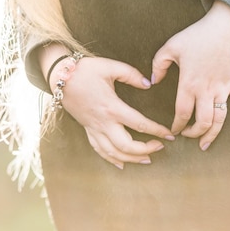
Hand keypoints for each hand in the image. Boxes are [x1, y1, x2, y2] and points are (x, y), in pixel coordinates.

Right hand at [46, 52, 174, 169]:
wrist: (60, 76)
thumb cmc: (86, 70)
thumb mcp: (110, 66)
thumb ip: (132, 75)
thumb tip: (148, 84)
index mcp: (112, 107)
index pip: (139, 123)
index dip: (157, 130)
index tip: (169, 135)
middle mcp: (103, 122)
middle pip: (126, 146)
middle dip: (145, 149)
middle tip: (160, 146)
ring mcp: (93, 128)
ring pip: (113, 153)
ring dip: (131, 159)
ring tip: (147, 159)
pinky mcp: (87, 129)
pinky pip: (99, 150)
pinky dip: (111, 159)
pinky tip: (122, 164)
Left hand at [151, 0, 229, 150]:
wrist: (224, 25)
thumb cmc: (196, 35)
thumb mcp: (170, 47)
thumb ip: (158, 65)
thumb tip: (152, 81)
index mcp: (189, 84)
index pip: (182, 113)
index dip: (177, 125)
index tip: (173, 131)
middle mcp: (206, 90)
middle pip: (203, 121)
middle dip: (194, 134)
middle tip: (187, 137)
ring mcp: (223, 87)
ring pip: (220, 118)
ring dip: (214, 133)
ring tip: (206, 144)